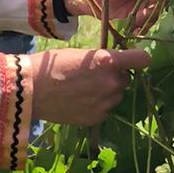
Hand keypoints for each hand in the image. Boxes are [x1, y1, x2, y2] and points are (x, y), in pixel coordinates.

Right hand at [27, 47, 150, 125]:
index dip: (138, 59)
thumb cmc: (52, 65)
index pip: (142, 59)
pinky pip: (105, 110)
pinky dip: (96, 106)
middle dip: (114, 77)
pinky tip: (78, 102)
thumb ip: (101, 59)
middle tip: (93, 76)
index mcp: (108, 61)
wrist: (31, 90)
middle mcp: (112, 82)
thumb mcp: (79, 54)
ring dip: (106, 93)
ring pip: (116, 96)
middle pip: (126, 79)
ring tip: (83, 91)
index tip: (134, 60)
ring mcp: (106, 103)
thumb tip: (113, 65)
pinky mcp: (98, 118)